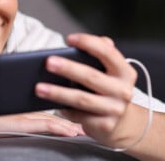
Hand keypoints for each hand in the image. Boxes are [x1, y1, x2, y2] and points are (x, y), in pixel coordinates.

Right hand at [0, 105, 83, 138]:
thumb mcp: (7, 118)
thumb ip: (21, 117)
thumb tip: (28, 121)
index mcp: (26, 107)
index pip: (51, 105)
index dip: (68, 106)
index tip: (82, 110)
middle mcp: (28, 109)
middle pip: (57, 109)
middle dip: (75, 113)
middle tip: (91, 116)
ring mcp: (26, 115)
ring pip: (55, 118)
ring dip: (72, 123)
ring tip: (86, 128)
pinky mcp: (21, 123)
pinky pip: (45, 125)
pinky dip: (60, 127)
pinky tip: (71, 131)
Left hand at [35, 33, 139, 147]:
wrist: (122, 122)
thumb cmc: (109, 90)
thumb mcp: (110, 72)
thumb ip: (99, 54)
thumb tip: (78, 42)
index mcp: (125, 72)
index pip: (107, 52)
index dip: (88, 43)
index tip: (69, 39)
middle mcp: (123, 90)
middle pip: (91, 77)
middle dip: (68, 68)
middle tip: (48, 62)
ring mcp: (115, 109)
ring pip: (81, 99)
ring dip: (58, 93)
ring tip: (39, 87)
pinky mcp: (105, 125)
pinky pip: (79, 115)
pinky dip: (64, 109)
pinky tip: (50, 103)